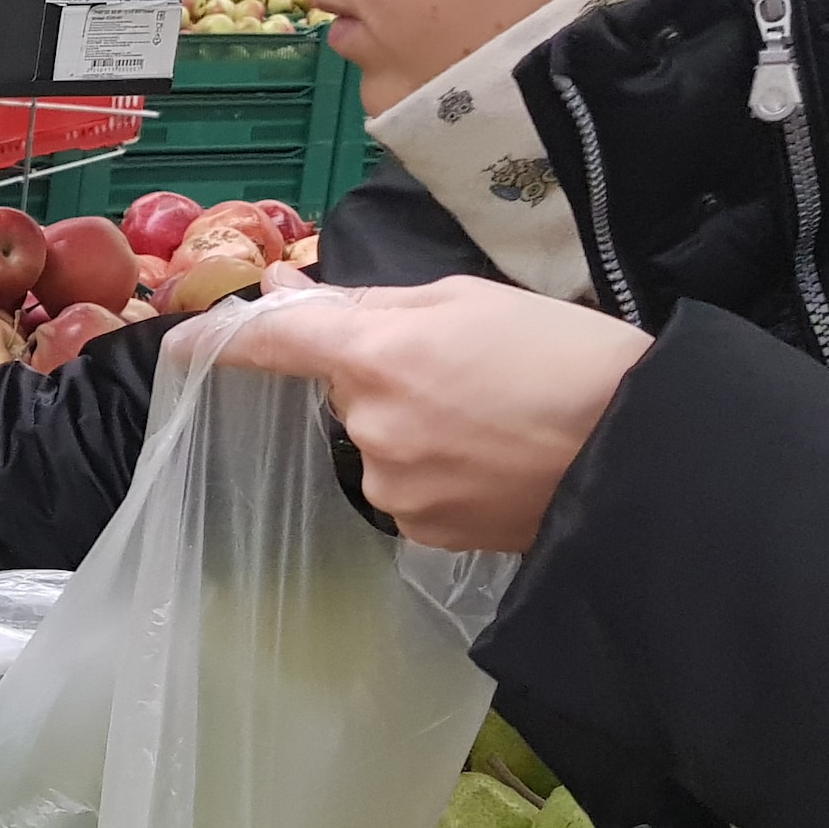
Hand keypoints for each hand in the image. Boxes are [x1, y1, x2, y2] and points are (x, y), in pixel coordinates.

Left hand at [192, 274, 653, 550]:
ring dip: (417, 429)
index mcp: (378, 352)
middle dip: (387, 377)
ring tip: (498, 421)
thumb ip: (368, 303)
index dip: (220, 342)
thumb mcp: (472, 300)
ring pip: (379, 444)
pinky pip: (410, 490)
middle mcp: (369, 426)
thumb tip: (284, 293)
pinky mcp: (423, 534)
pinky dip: (441, 473)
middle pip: (346, 392)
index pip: (273, 344)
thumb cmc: (568, 358)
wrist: (648, 456)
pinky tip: (499, 463)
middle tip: (470, 371)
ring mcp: (394, 487)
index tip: (180, 344)